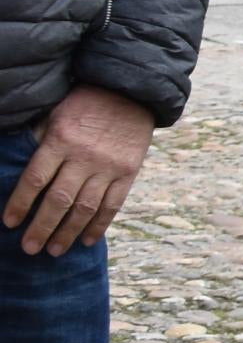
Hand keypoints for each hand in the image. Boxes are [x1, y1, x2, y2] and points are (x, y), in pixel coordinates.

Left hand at [7, 85, 155, 257]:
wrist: (131, 92)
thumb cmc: (84, 103)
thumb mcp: (54, 114)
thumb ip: (38, 140)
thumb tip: (16, 167)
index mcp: (61, 140)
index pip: (35, 179)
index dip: (20, 204)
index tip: (9, 223)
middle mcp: (84, 156)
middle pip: (59, 200)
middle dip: (42, 227)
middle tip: (29, 248)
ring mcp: (109, 166)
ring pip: (85, 208)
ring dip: (68, 232)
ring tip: (54, 250)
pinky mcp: (128, 172)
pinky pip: (112, 204)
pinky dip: (99, 225)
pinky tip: (86, 240)